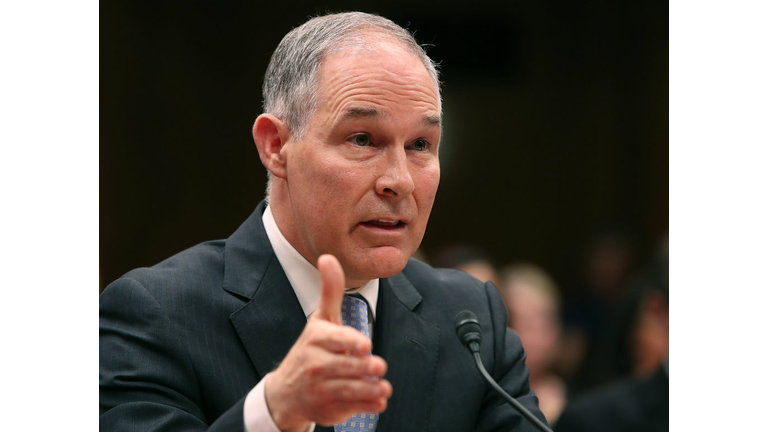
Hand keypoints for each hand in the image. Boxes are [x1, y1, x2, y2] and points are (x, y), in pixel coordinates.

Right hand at [264, 254, 391, 430]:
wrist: (286, 392)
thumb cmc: (310, 349)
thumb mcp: (320, 319)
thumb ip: (330, 290)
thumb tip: (328, 257)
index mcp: (316, 339)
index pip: (335, 340)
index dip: (350, 343)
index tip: (364, 345)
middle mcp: (315, 364)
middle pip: (345, 366)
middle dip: (365, 368)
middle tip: (379, 366)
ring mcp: (320, 389)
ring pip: (349, 390)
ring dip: (370, 390)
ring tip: (383, 388)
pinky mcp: (326, 410)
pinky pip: (349, 409)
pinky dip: (366, 407)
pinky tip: (378, 402)